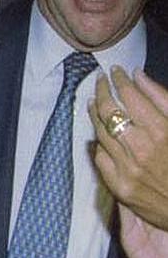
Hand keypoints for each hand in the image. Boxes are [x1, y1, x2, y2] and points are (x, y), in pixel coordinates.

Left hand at [92, 68, 167, 228]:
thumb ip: (162, 99)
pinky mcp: (120, 186)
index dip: (120, 80)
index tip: (116, 71)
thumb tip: (137, 75)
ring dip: (95, 113)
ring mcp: (128, 169)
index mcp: (162, 132)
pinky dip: (99, 142)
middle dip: (102, 90)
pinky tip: (100, 133)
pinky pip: (100, 157)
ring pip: (99, 132)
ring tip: (95, 101)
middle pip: (108, 111)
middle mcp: (141, 149)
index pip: (130, 97)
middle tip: (101, 81)